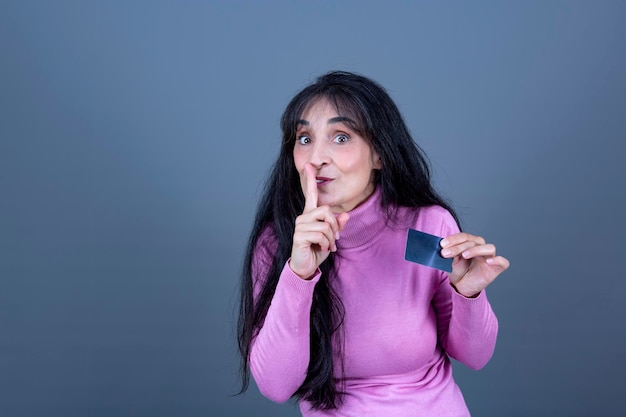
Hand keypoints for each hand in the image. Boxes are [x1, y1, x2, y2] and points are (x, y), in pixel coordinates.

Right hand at [289, 163, 349, 279]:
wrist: (306, 266)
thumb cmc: (317, 250)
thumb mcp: (331, 238)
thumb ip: (338, 226)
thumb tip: (346, 215)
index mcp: (310, 214)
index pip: (310, 194)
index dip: (310, 180)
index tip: (308, 166)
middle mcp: (303, 217)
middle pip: (326, 210)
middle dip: (335, 226)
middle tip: (334, 239)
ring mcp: (300, 226)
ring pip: (325, 224)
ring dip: (331, 238)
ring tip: (328, 246)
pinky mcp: (299, 235)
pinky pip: (321, 234)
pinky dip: (326, 244)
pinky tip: (322, 249)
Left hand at [440, 233, 509, 297]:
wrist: (461, 286)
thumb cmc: (458, 271)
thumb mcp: (450, 261)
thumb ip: (449, 254)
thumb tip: (444, 247)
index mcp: (470, 243)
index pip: (464, 237)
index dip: (453, 239)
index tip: (442, 244)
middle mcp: (481, 248)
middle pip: (474, 241)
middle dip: (458, 246)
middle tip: (445, 253)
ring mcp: (490, 258)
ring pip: (489, 248)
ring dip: (476, 250)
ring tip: (464, 255)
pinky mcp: (496, 268)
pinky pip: (503, 262)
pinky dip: (497, 260)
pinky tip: (488, 262)